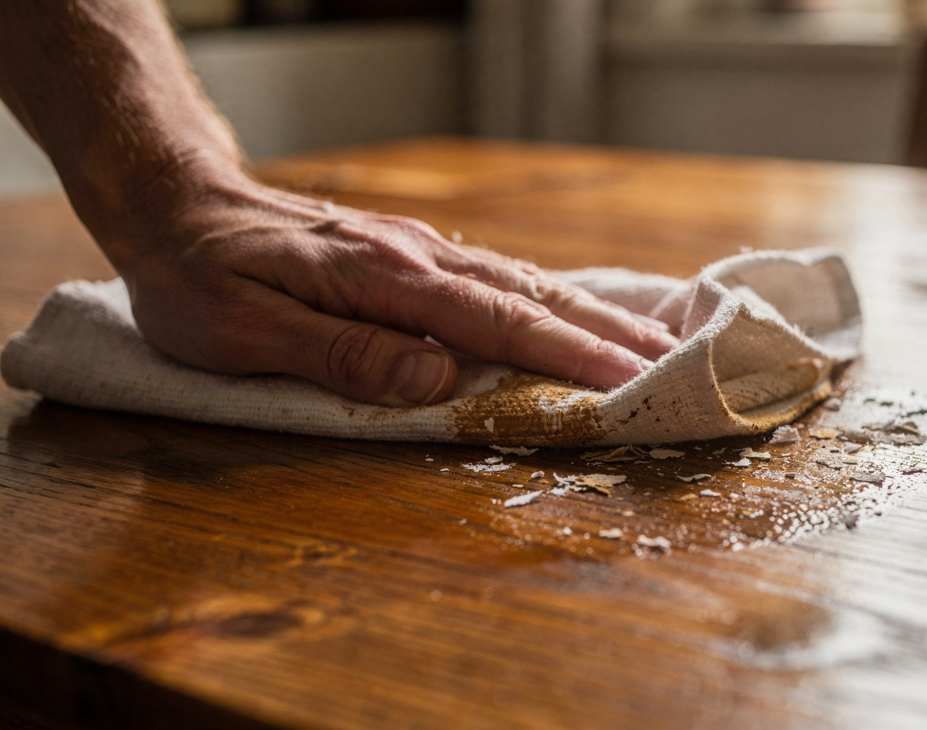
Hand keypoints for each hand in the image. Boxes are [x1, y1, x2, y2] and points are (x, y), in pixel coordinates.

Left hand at [116, 172, 678, 406]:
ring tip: (644, 344)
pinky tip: (571, 313)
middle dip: (603, 334)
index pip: (496, 321)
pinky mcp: (410, 255)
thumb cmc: (197, 274)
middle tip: (670, 367)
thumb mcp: (244, 330)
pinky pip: (495, 276)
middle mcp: (415, 257)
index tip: (627, 383)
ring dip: (587, 316)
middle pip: (529, 295)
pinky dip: (548, 298)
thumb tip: (439, 377)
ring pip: (520, 281)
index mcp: (382, 278)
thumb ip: (344, 354)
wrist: (176, 200)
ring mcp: (417, 251)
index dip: (567, 355)